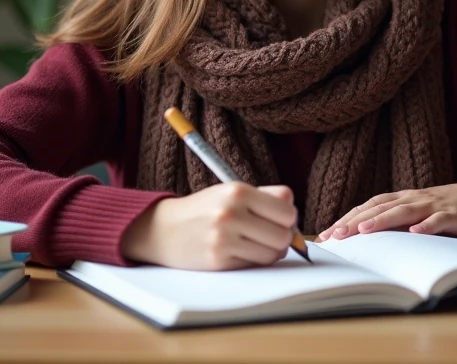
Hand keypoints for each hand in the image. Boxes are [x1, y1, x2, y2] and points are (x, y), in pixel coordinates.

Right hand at [122, 183, 297, 270]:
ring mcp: (224, 239)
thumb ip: (265, 197)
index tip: (279, 220)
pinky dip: (252, 261)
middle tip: (268, 235)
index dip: (287, 218)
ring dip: (269, 252)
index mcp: (238, 191)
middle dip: (282, 238)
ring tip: (254, 244)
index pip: (287, 210)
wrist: (163, 229)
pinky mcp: (219, 260)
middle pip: (283, 235)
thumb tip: (293, 210)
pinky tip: (238, 252)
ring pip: (272, 254)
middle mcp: (231, 213)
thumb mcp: (231, 192)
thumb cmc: (204, 210)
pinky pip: (254, 265)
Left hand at [317, 183, 456, 241]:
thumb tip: (362, 237)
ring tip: (364, 230)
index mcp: (400, 199)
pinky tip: (416, 232)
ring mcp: (432, 205)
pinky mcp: (452, 215)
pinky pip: (438, 220)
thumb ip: (393, 221)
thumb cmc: (442, 208)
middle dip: (356, 221)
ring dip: (383, 220)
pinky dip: (427, 225)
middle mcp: (412, 199)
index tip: (326, 235)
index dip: (347, 219)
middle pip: (379, 208)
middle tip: (335, 235)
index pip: (367, 207)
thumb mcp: (414, 213)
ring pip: (404, 211)